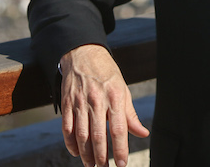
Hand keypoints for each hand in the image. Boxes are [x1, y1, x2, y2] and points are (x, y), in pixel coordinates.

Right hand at [59, 44, 149, 166]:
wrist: (83, 53)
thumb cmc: (106, 73)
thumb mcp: (123, 89)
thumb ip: (130, 115)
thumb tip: (143, 133)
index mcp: (115, 97)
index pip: (119, 129)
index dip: (120, 149)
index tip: (122, 164)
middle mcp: (97, 100)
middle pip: (99, 136)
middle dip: (101, 157)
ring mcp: (80, 102)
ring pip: (82, 135)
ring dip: (86, 154)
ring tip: (91, 165)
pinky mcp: (67, 103)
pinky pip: (67, 128)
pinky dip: (70, 143)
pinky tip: (76, 152)